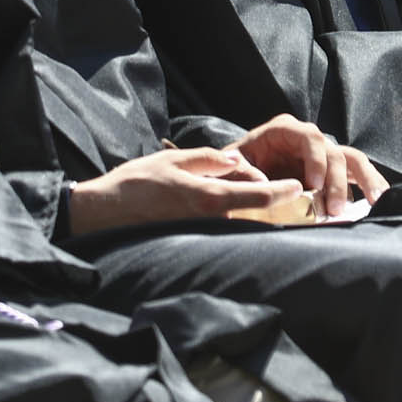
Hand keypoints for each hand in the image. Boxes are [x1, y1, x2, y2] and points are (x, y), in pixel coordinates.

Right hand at [66, 147, 310, 232]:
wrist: (102, 214)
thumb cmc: (134, 183)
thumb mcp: (173, 160)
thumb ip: (209, 160)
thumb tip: (236, 162)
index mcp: (208, 198)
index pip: (257, 196)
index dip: (282, 192)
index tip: (299, 188)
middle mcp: (209, 221)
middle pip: (252, 211)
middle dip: (268, 201)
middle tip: (283, 191)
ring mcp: (200, 234)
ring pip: (237, 221)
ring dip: (249, 211)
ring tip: (260, 197)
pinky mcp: (191, 241)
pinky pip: (219, 230)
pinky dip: (231, 220)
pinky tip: (231, 210)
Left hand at [232, 116, 386, 216]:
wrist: (237, 175)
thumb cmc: (233, 167)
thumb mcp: (231, 166)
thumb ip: (242, 171)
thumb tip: (262, 182)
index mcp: (285, 130)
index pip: (310, 137)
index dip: (316, 160)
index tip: (314, 185)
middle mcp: (308, 138)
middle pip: (334, 152)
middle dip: (337, 182)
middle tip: (334, 210)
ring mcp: (322, 154)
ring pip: (352, 160)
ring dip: (364, 180)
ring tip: (376, 201)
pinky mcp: (330, 171)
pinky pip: (355, 173)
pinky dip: (368, 184)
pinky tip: (378, 200)